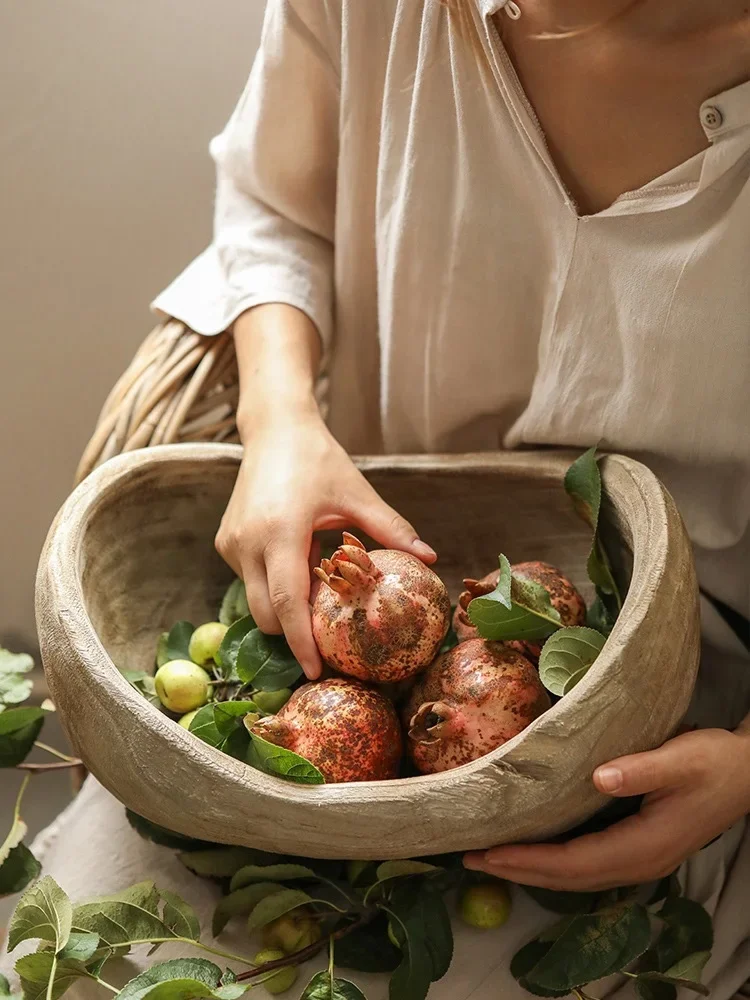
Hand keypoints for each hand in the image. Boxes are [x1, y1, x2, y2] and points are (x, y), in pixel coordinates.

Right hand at [215, 409, 435, 678]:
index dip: (300, 642)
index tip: (317, 672)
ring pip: (255, 599)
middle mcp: (247, 543)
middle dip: (293, 633)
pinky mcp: (225, 541)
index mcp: (280, 532)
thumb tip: (430, 558)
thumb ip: (391, 529)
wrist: (274, 429)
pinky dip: (273, 583)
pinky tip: (297, 558)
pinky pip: (249, 580)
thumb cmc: (319, 460)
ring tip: (316, 583)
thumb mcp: (358, 494)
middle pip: (266, 614)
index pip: (286, 602)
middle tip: (328, 639)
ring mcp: (231, 543)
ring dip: (285, 604)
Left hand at [464, 728, 749, 890]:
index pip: (576, 862)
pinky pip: (587, 865)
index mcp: (645, 845)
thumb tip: (600, 777)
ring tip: (490, 858)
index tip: (491, 852)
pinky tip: (533, 851)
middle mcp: (639, 861)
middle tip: (471, 859)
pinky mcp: (639, 848)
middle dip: (519, 871)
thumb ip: (642, 768)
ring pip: (577, 875)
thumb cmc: (714, 762)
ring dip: (532, 869)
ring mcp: (640, 859)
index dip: (531, 860)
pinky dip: (553, 863)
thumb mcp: (682, 757)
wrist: (746, 774)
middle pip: (569, 878)